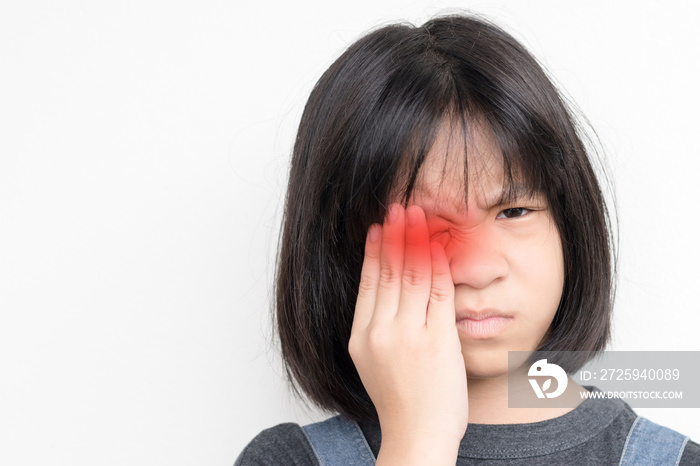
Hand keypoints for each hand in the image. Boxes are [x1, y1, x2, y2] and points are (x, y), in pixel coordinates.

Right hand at [348, 204, 467, 464]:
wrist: (418, 436)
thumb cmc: (401, 403)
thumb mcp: (375, 362)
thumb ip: (379, 327)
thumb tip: (386, 292)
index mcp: (362, 338)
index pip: (369, 283)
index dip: (375, 252)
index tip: (379, 229)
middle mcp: (381, 332)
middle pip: (389, 272)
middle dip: (396, 236)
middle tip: (400, 208)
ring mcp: (408, 335)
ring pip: (412, 275)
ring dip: (417, 240)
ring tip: (419, 216)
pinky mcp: (437, 339)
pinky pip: (438, 291)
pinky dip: (439, 264)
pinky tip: (440, 245)